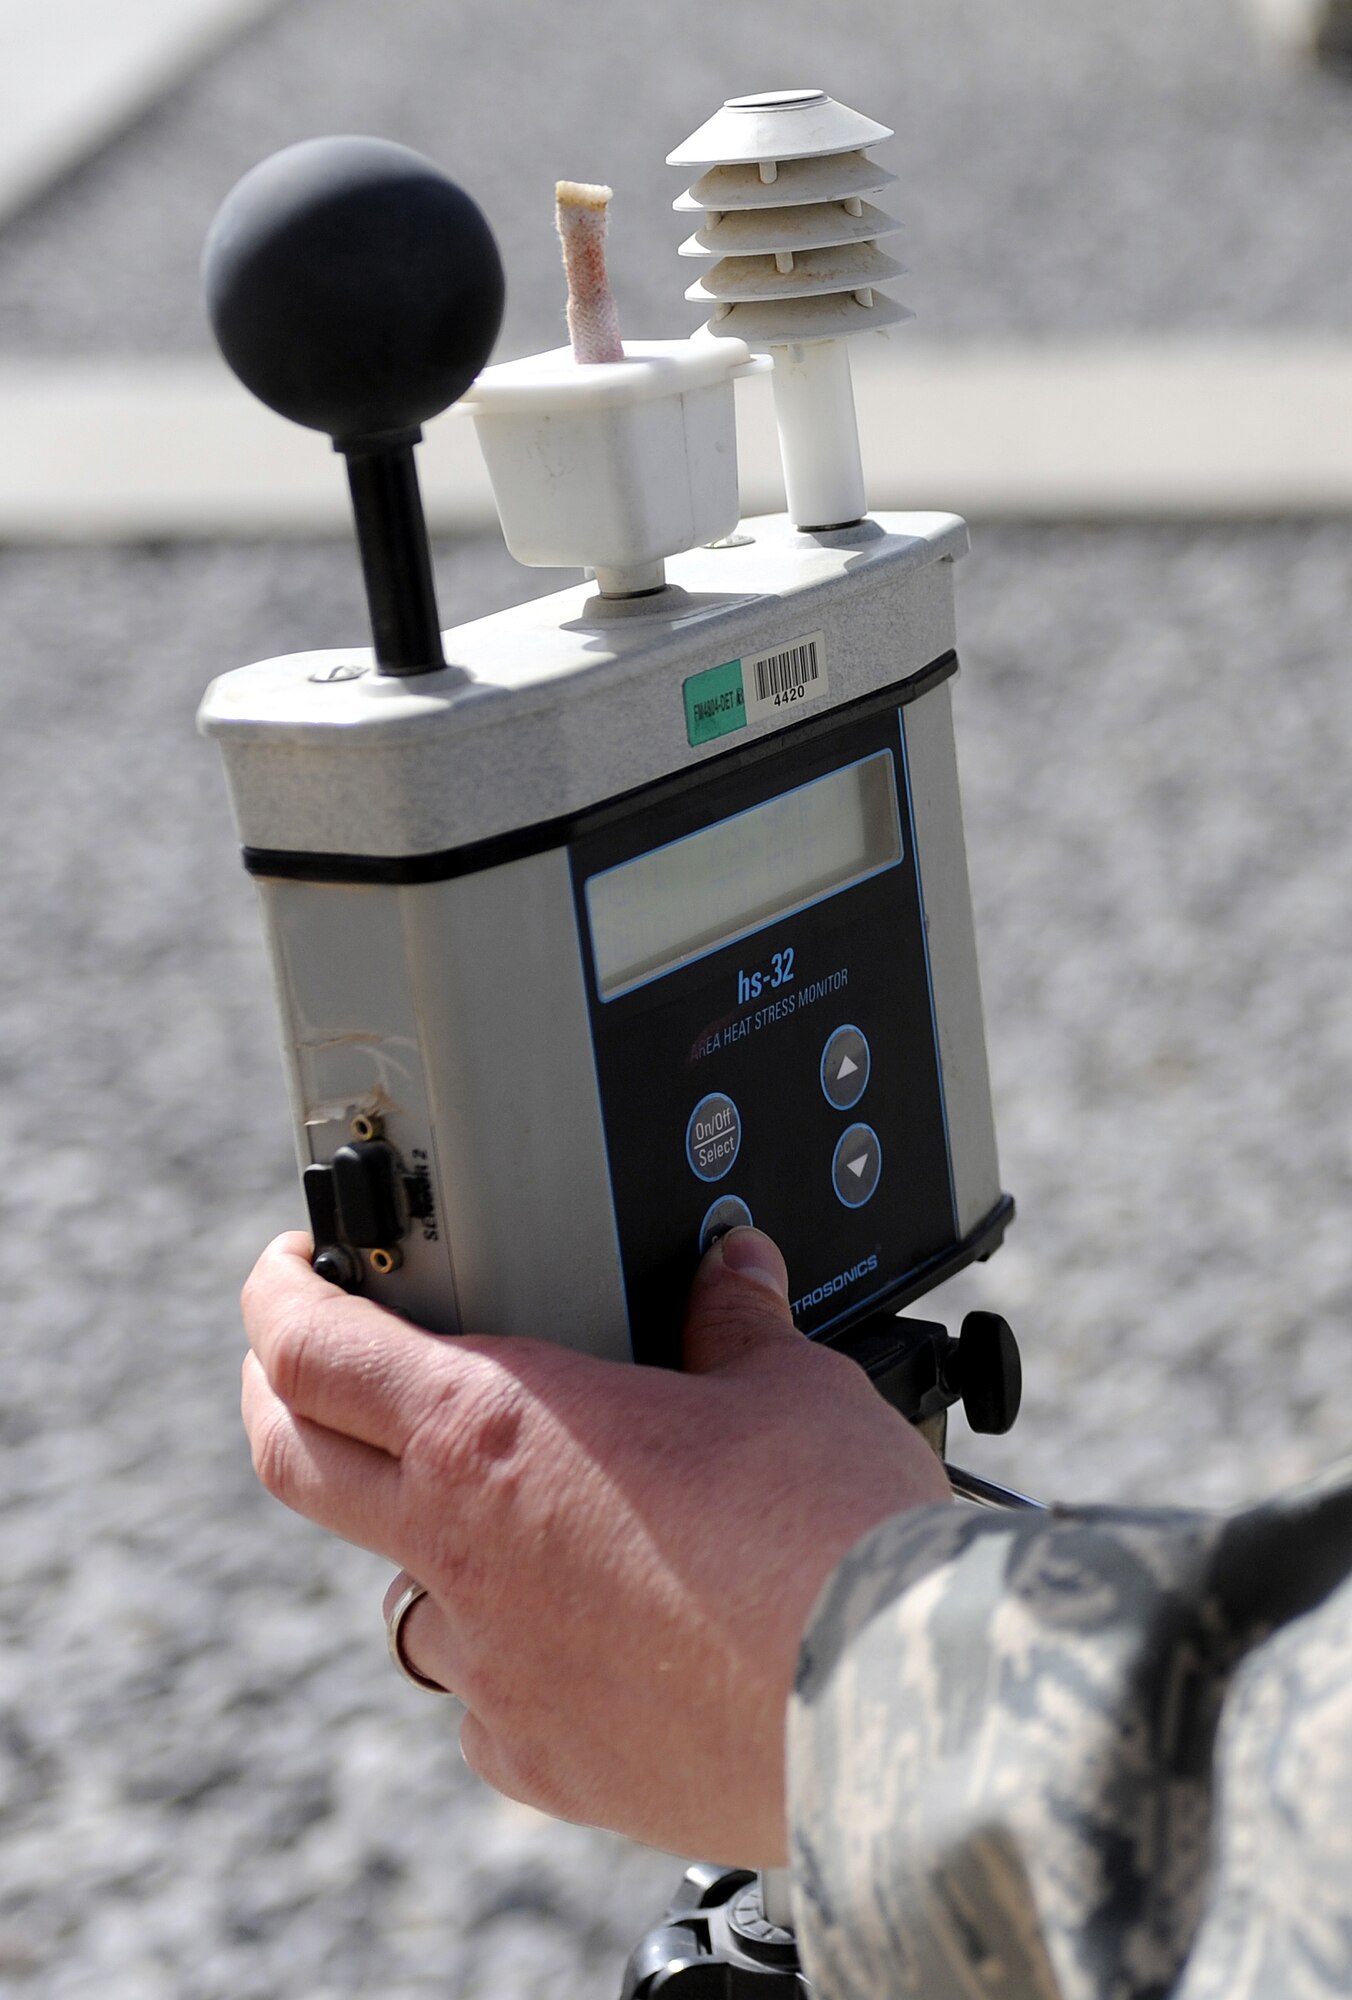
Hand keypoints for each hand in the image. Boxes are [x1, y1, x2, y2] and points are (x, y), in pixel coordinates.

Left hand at [240, 1226, 949, 1863]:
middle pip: (291, 1461)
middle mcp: (461, 1549)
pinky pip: (484, 1697)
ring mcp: (492, 1665)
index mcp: (495, 1429)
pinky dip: (507, 1653)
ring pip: (399, 1590)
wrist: (889, 1706)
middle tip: (302, 1359)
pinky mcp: (540, 1759)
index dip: (276, 1294)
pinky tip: (581, 1635)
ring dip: (416, 1540)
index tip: (287, 1269)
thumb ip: (737, 1321)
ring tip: (493, 1512)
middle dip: (276, 1395)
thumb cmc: (832, 1530)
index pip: (313, 1345)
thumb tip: (736, 1270)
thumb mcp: (789, 1385)